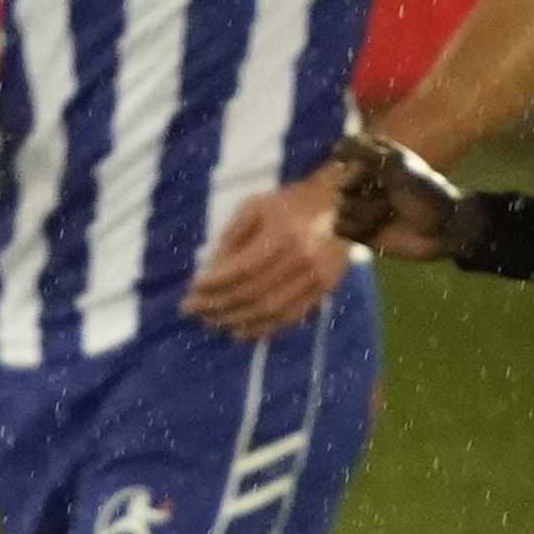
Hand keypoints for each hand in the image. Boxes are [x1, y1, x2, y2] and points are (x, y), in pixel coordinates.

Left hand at [181, 177, 355, 337]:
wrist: (343, 205)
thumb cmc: (292, 203)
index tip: (191, 290)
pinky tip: (240, 331)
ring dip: (235, 320)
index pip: (241, 269)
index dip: (214, 284)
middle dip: (218, 305)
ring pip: (270, 310)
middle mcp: (301, 259)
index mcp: (282, 235)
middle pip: (252, 293)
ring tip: (210, 322)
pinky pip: (290, 316)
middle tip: (192, 310)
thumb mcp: (256, 206)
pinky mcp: (324, 289)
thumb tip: (211, 270)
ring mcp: (315, 277)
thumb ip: (232, 237)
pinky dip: (262, 327)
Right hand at [329, 129, 475, 260]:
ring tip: (389, 214)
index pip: (345, 159)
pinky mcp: (360, 230)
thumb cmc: (426, 193)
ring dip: (367, 213)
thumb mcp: (397, 165)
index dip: (359, 169)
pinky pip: (340, 228)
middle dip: (364, 193)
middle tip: (390, 197)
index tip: (380, 173)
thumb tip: (333, 147)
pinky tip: (377, 228)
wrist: (444, 229)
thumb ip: (363, 152)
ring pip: (342, 208)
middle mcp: (366, 181)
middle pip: (340, 186)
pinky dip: (358, 229)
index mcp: (374, 160)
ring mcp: (362, 206)